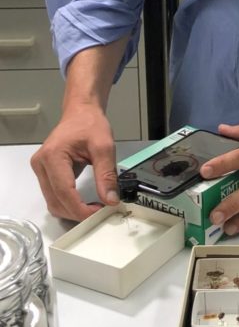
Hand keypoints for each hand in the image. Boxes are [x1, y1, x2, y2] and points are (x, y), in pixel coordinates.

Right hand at [31, 105, 119, 221]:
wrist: (81, 113)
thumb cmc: (90, 124)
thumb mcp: (104, 147)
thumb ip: (107, 175)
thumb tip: (111, 200)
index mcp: (53, 156)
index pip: (64, 192)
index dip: (80, 208)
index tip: (99, 213)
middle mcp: (41, 165)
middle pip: (55, 201)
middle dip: (77, 212)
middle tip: (100, 213)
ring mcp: (40, 170)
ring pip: (53, 202)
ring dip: (72, 211)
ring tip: (94, 209)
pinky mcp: (45, 173)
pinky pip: (54, 196)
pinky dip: (69, 203)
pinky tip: (85, 202)